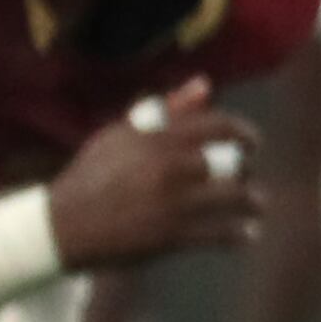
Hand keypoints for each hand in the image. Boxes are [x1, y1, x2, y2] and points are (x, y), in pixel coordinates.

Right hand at [47, 81, 266, 271]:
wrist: (64, 225)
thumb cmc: (94, 174)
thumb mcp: (122, 134)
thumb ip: (167, 108)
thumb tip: (206, 84)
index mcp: (158, 137)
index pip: (220, 126)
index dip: (244, 132)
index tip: (253, 142)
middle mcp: (170, 167)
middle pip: (234, 161)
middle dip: (247, 168)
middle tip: (247, 174)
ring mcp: (174, 203)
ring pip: (235, 198)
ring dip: (253, 201)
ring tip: (256, 203)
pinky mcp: (173, 236)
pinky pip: (222, 233)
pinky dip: (241, 232)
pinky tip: (248, 232)